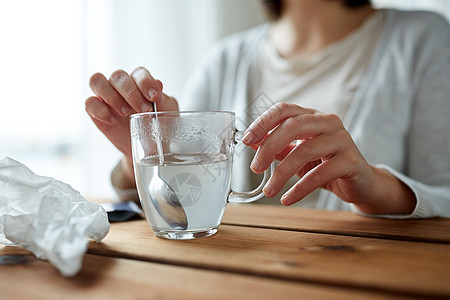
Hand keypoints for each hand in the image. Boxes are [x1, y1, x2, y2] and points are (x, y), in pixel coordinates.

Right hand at [85, 67, 178, 186]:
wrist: (149, 149)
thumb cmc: (159, 126)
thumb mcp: (167, 112)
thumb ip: (164, 98)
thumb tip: (158, 83)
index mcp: (140, 83)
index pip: (138, 72)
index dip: (145, 81)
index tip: (154, 97)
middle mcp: (121, 86)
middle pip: (118, 75)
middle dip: (131, 92)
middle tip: (143, 110)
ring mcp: (106, 98)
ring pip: (97, 81)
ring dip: (112, 96)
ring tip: (125, 112)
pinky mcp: (96, 112)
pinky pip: (89, 103)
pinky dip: (100, 110)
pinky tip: (113, 121)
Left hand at [243, 103, 415, 214]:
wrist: (361, 183)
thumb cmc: (326, 165)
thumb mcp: (297, 154)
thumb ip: (277, 147)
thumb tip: (251, 143)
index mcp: (312, 116)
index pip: (284, 109)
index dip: (262, 122)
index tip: (246, 140)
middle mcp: (328, 122)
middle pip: (292, 126)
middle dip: (269, 147)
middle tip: (254, 168)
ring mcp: (342, 140)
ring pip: (305, 150)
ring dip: (281, 173)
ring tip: (269, 190)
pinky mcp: (351, 161)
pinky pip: (320, 174)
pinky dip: (300, 188)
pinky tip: (287, 198)